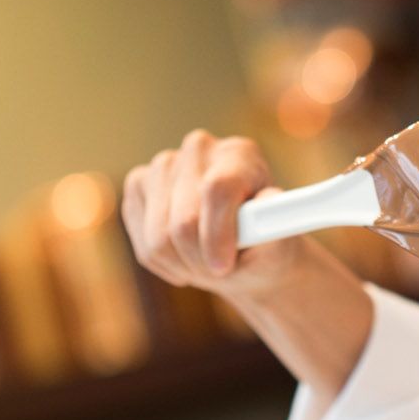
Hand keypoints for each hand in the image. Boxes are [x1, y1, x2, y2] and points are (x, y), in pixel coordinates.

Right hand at [121, 130, 302, 300]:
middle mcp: (198, 149)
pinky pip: (143, 243)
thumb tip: (271, 198)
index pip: (217, 189)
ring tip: (206, 264)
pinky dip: (164, 263)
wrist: (244, 252)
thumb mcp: (280, 244)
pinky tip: (185, 258)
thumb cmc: (265, 246)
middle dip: (201, 259)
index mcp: (240, 154)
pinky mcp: (138, 186)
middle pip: (183, 221)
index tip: (224, 266)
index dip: (217, 233)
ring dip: (183, 265)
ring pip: (158, 237)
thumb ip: (278, 223)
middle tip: (221, 270)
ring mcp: (163, 165)